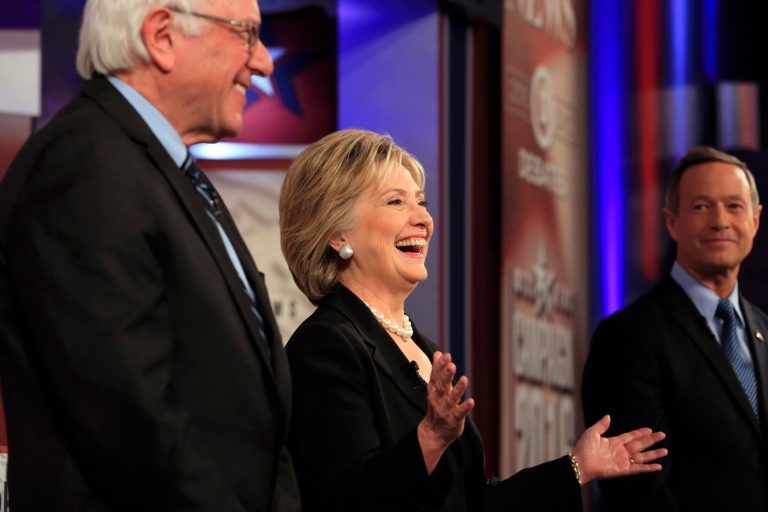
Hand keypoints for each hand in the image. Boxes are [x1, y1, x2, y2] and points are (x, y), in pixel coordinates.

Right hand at [417, 352, 473, 472]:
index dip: (440, 366)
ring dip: (458, 389)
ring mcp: (446, 410)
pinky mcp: (454, 420)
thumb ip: (437, 370)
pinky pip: (460, 413)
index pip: (436, 376)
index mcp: (434, 389)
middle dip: (446, 375)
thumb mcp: (435, 387)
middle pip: (442, 386)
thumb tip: (437, 353)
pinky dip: (465, 407)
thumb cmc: (437, 406)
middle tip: (451, 364)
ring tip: (465, 379)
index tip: (445, 355)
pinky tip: (471, 401)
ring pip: (451, 399)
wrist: (434, 432)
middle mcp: (438, 399)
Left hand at [571, 415, 666, 484]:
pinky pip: (639, 468)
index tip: (649, 429)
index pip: (630, 436)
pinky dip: (649, 468)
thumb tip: (608, 416)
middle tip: (662, 434)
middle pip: (639, 444)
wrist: (580, 463)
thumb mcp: (592, 432)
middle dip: (651, 440)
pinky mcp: (623, 470)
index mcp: (613, 442)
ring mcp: (622, 461)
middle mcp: (620, 451)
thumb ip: (602, 425)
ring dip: (654, 454)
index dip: (640, 433)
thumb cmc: (583, 448)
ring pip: (642, 456)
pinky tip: (659, 465)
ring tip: (665, 450)